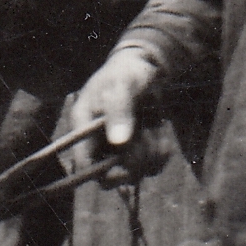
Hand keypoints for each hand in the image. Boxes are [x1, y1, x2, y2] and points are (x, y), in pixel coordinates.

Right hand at [62, 45, 172, 184]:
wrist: (146, 69)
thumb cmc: (127, 73)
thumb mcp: (122, 86)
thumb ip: (118, 111)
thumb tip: (118, 142)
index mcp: (83, 129)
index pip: (83, 165)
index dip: (101, 170)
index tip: (123, 158)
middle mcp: (98, 144)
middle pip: (111, 176)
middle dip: (132, 161)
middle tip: (145, 139)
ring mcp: (118, 151)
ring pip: (134, 173)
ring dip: (149, 155)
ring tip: (153, 130)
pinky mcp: (138, 152)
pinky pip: (151, 168)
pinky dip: (160, 155)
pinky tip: (162, 137)